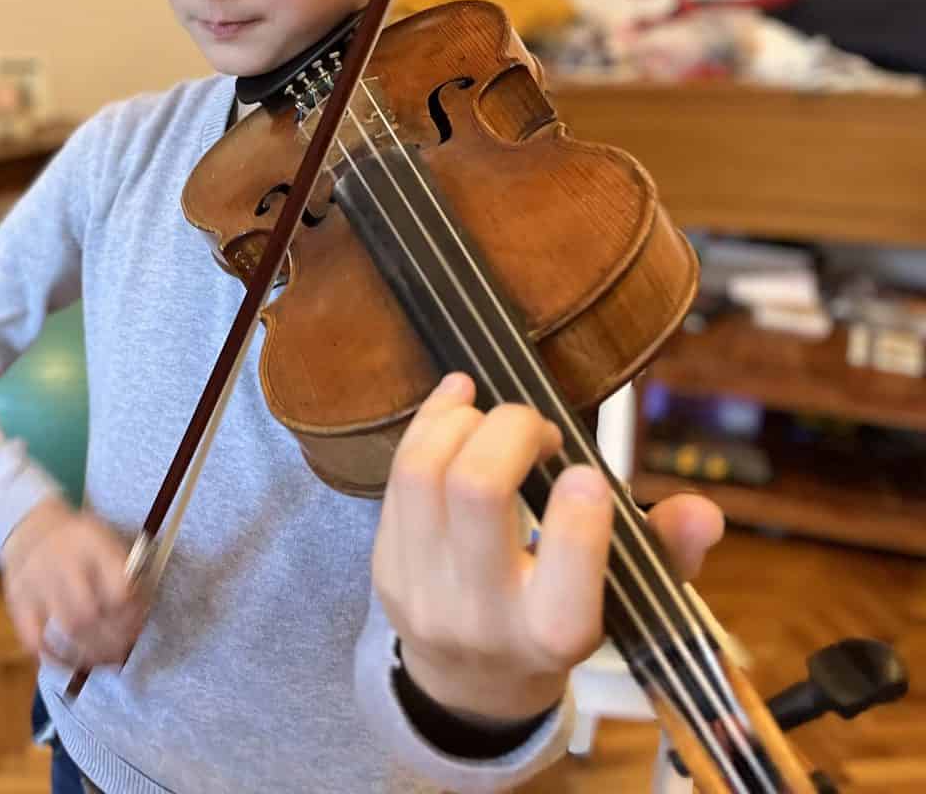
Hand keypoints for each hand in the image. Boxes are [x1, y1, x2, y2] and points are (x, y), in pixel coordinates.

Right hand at [0, 498, 146, 669]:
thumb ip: (124, 572)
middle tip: (122, 650)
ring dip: (91, 653)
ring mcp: (35, 582)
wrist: (30, 526)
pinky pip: (33, 638)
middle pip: (92, 613)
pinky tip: (71, 663)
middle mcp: (62, 560)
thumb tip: (139, 615)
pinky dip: (54, 657)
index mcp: (91, 543)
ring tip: (103, 660)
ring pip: (66, 629)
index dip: (132, 614)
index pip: (118, 589)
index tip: (138, 623)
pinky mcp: (17, 601)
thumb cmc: (79, 540)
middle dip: (112, 640)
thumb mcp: (107, 539)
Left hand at [372, 373, 723, 722]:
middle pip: (478, 490)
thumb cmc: (559, 625)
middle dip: (511, 428)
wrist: (474, 686)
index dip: (581, 502)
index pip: (570, 562)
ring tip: (490, 410)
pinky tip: (454, 403)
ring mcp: (424, 591)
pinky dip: (426, 426)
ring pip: (422, 473)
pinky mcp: (384, 566)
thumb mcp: (625, 605)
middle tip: (537, 426)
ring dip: (459, 419)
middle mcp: (484, 616)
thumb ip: (667, 554)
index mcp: (556, 632)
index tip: (586, 469)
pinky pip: (395, 480)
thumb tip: (704, 511)